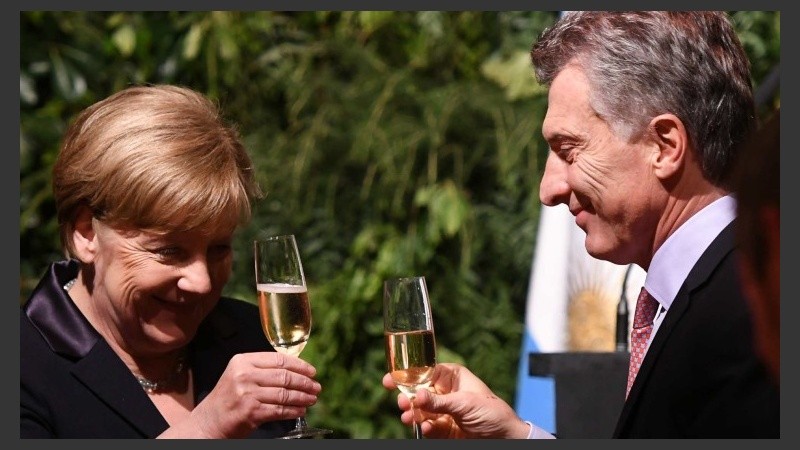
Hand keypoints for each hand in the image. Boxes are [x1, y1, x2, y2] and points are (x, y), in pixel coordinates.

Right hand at [169, 352, 320, 437]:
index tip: (312, 371)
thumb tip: (295, 369)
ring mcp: (247, 393)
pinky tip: (300, 410)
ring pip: (284, 394)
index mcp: (243, 361)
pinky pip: (279, 410)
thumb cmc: (227, 399)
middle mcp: (244, 375)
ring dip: (302, 397)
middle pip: (284, 376)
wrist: (209, 422)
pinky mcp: (251, 412)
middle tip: (316, 387)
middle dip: (305, 382)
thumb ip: (262, 369)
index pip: (278, 359)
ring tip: (312, 399)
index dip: (299, 365)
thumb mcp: (239, 375)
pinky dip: (293, 411)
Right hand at [382, 363, 530, 438]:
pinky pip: (427, 427)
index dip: (407, 375)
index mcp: (451, 377)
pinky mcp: (443, 430)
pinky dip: (424, 428)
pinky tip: (426, 429)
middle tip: (401, 403)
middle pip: (418, 393)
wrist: (504, 438)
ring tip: (409, 418)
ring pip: (420, 411)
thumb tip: (416, 395)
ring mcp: (443, 411)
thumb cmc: (492, 411)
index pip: (424, 372)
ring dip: (413, 414)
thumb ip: (439, 400)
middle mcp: (445, 393)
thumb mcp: (465, 402)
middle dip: (407, 398)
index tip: (389, 380)